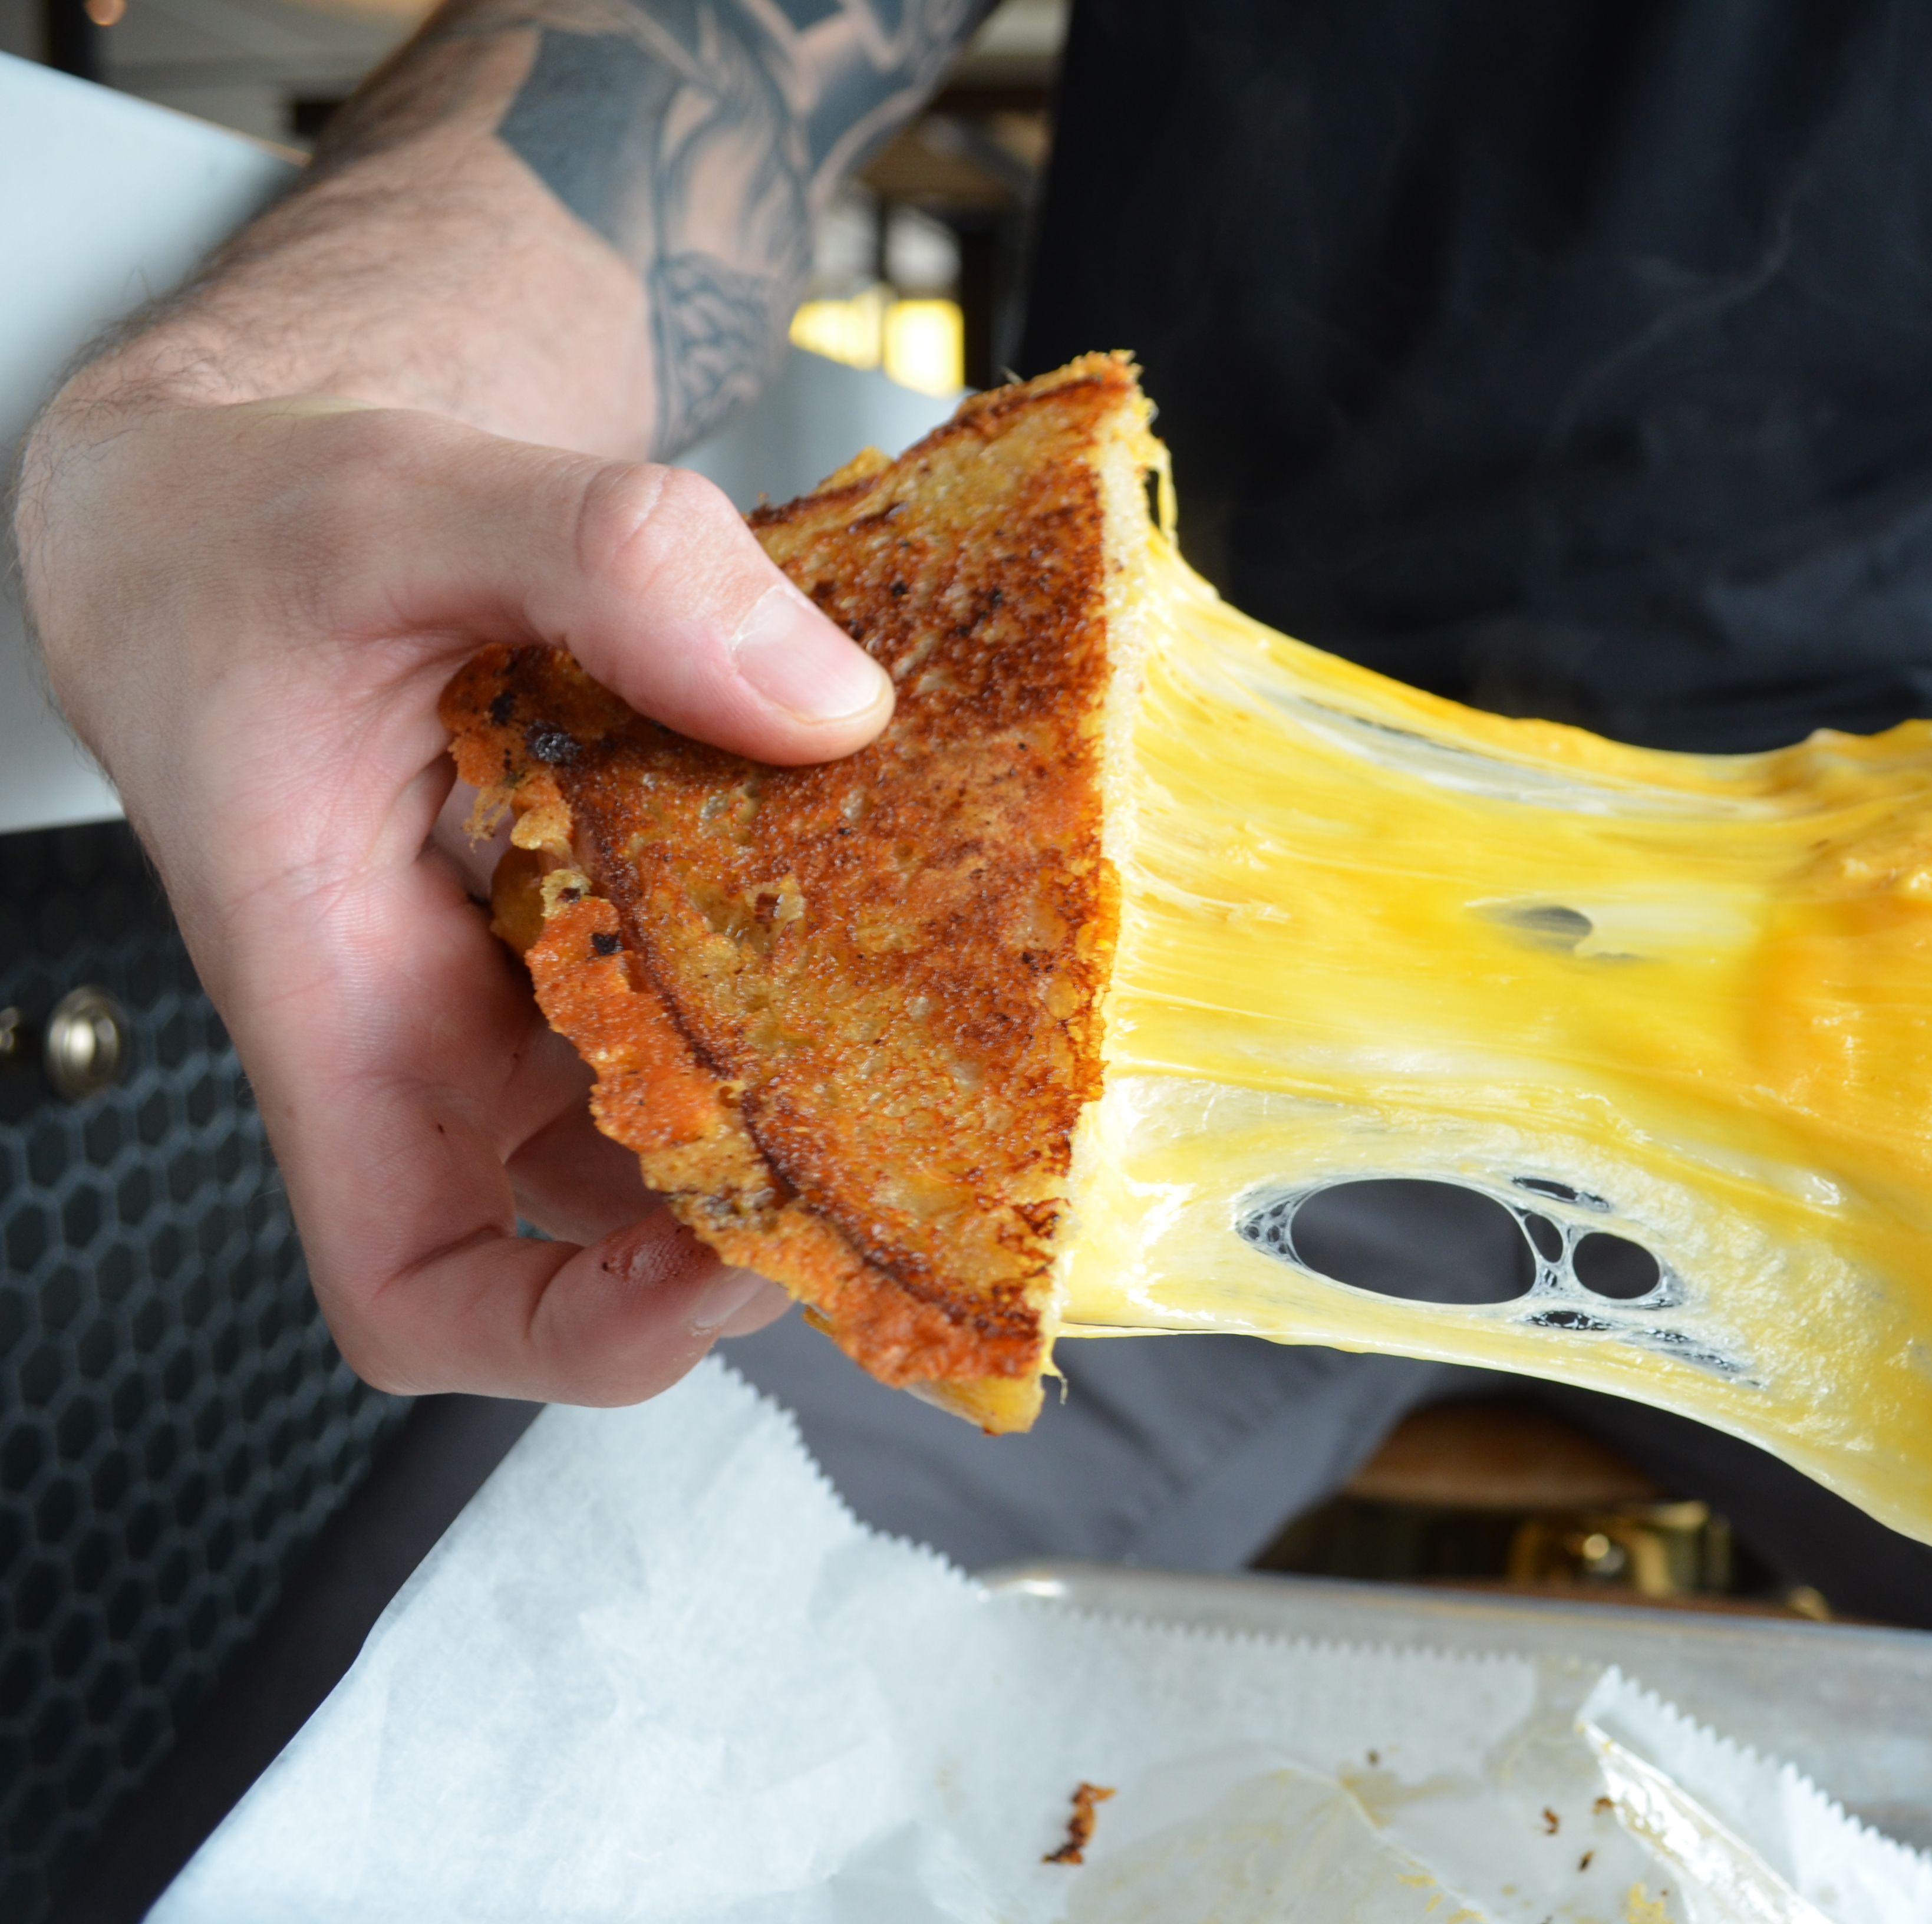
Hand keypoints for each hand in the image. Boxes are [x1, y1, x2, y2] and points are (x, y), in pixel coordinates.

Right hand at [14, 396, 893, 1401]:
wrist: (226, 496)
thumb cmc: (239, 533)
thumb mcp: (399, 501)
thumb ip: (601, 560)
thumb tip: (825, 697)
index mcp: (340, 998)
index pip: (417, 1285)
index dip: (573, 1333)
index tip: (719, 1273)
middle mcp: (442, 1022)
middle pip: (613, 1226)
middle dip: (768, 1207)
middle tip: (917, 1121)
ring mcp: (527, 974)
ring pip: (689, 1104)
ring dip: (816, 1078)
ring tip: (943, 990)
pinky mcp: (598, 901)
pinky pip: (721, 972)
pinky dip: (813, 942)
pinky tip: (897, 856)